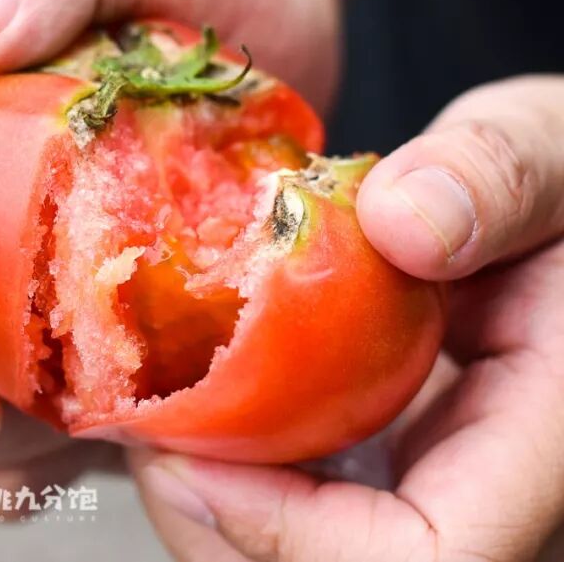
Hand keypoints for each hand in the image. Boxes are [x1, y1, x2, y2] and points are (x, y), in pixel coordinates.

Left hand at [131, 77, 563, 560]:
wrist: (558, 212)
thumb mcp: (552, 143)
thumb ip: (501, 170)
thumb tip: (404, 220)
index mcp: (551, 437)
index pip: (433, 556)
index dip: (288, 531)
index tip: (185, 452)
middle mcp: (497, 494)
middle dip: (216, 523)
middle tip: (140, 427)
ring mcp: (445, 491)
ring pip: (307, 561)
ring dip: (211, 508)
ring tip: (155, 415)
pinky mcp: (404, 475)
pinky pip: (308, 513)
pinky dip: (234, 479)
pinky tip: (198, 406)